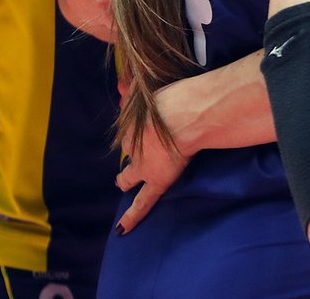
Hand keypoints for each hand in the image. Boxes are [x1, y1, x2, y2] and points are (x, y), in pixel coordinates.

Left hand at [114, 78, 196, 233]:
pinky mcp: (157, 181)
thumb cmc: (176, 96)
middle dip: (129, 149)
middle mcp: (132, 144)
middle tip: (134, 148)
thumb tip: (126, 78)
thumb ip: (137, 86)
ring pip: (128, 176)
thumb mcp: (151, 85)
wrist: (188, 115)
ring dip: (125, 179)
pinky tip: (121, 230)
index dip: (139, 124)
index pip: (130, 126)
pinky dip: (131, 217)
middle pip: (126, 149)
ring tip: (122, 183)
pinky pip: (142, 203)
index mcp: (131, 122)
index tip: (148, 120)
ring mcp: (143, 166)